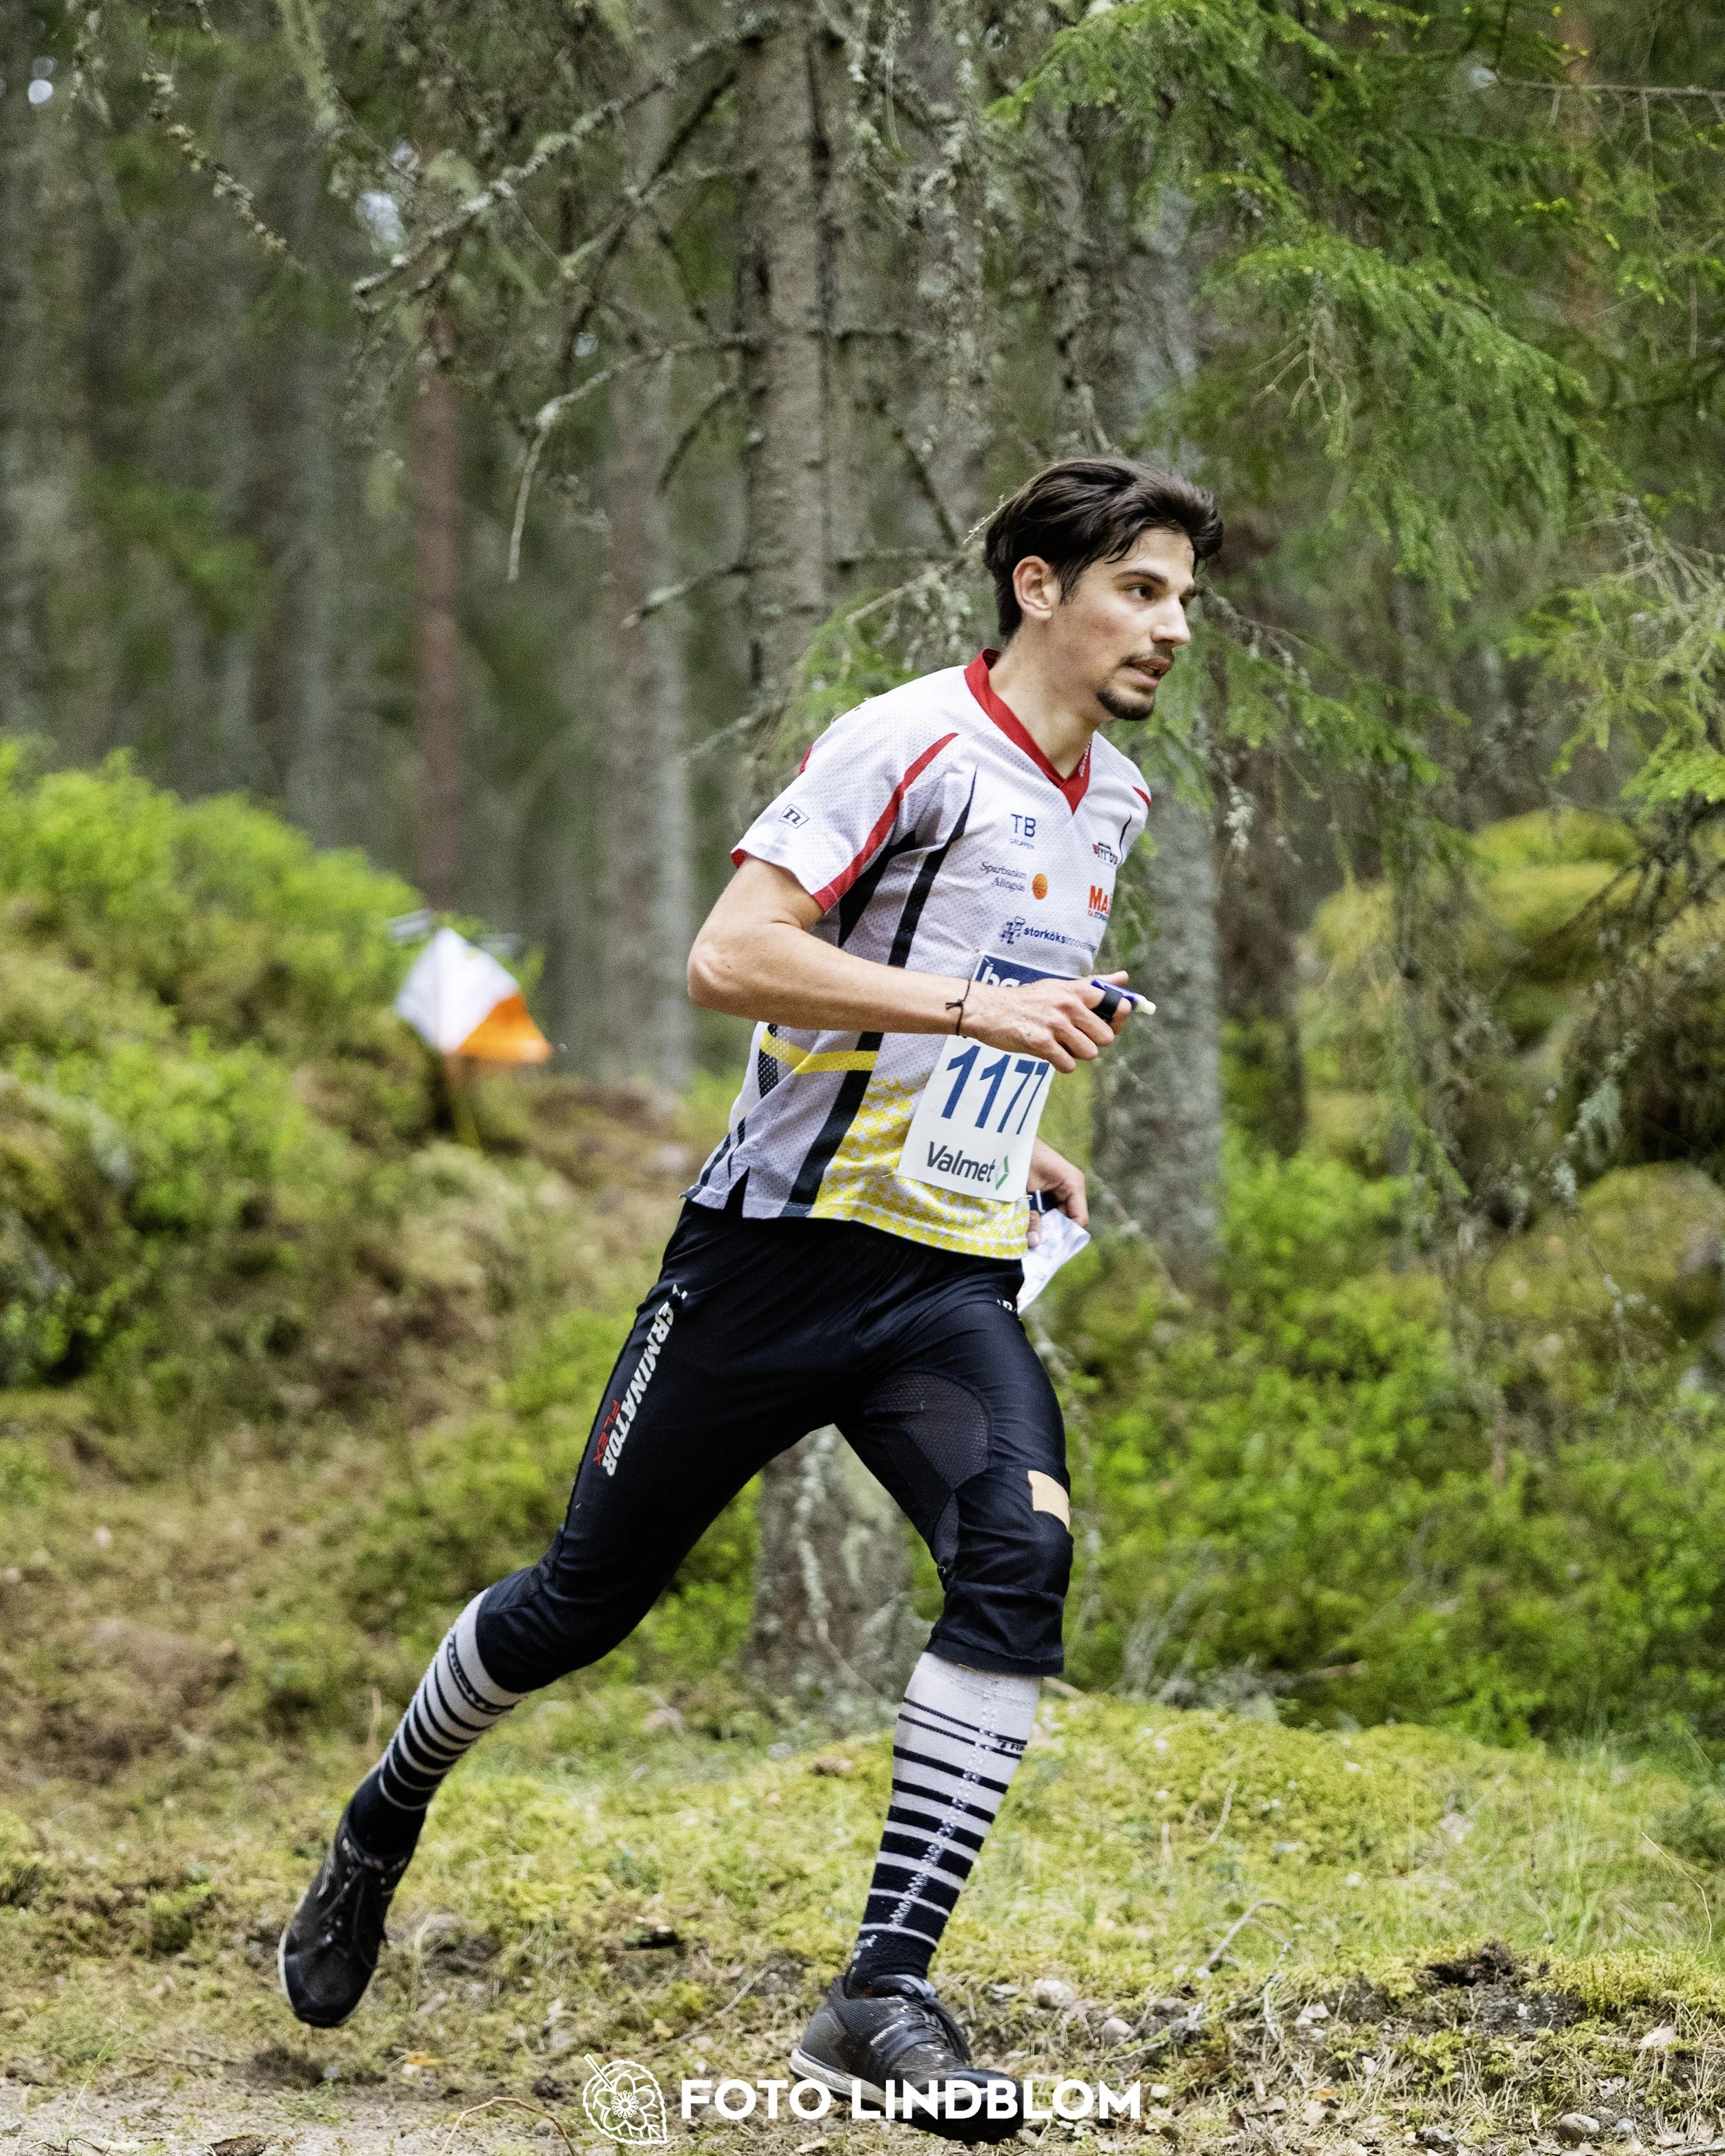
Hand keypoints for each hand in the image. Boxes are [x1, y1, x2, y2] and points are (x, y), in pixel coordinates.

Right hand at [963, 971, 1133, 1073]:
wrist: (989, 1009)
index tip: (1107, 1023)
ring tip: (1061, 1045)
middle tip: (1076, 1038)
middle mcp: (1068, 1006)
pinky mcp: (1041, 1043)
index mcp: (1076, 991)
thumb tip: (1124, 978)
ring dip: (1077, 1054)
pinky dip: (1061, 1064)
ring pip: (1089, 1052)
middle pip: (1106, 1036)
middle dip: (1094, 1042)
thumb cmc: (1027, 1000)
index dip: (1117, 1019)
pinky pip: (1068, 1064)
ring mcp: (1055, 1025)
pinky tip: (1050, 1053)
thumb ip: (1093, 985)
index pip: (1116, 1004)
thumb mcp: (1060, 986)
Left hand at [1027, 1140, 1086, 1244]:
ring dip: (1047, 1225)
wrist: (1013, 1139)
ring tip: (1032, 1236)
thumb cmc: (1022, 1158)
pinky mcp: (1054, 1187)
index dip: (1067, 1235)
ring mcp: (1064, 1186)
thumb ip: (1031, 1217)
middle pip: (1070, 1219)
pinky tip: (1031, 1223)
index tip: (1051, 1248)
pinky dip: (1043, 1216)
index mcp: (1073, 1183)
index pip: (1079, 1219)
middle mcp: (1073, 1186)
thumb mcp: (1025, 1190)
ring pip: (1060, 1215)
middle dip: (1055, 1233)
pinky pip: (1053, 1207)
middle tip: (1038, 1245)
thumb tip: (1034, 1243)